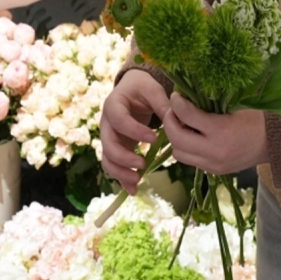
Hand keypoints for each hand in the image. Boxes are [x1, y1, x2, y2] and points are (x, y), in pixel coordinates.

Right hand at [100, 69, 169, 193]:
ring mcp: (109, 138)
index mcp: (114, 104)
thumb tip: (174, 118)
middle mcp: (106, 123)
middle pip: (107, 144)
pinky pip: (114, 166)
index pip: (119, 120)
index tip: (154, 138)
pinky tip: (133, 190)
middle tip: (143, 165)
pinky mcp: (116, 148)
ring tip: (138, 181)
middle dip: (124, 158)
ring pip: (107, 159)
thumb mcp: (152, 89)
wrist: (132, 90)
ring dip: (120, 172)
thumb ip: (162, 103)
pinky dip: (121, 179)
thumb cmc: (142, 88)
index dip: (134, 131)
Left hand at [163, 92, 269, 175]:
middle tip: (173, 111)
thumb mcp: (233, 108)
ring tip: (181, 124)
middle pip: (177, 138)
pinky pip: (190, 160)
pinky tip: (192, 136)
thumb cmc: (257, 120)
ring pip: (179, 153)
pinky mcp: (214, 171)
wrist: (275, 144)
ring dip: (175, 138)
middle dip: (169, 122)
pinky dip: (186, 148)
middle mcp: (214, 151)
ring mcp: (213, 165)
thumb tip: (185, 99)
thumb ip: (208, 108)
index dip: (177, 103)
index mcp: (221, 131)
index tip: (175, 96)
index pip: (187, 116)